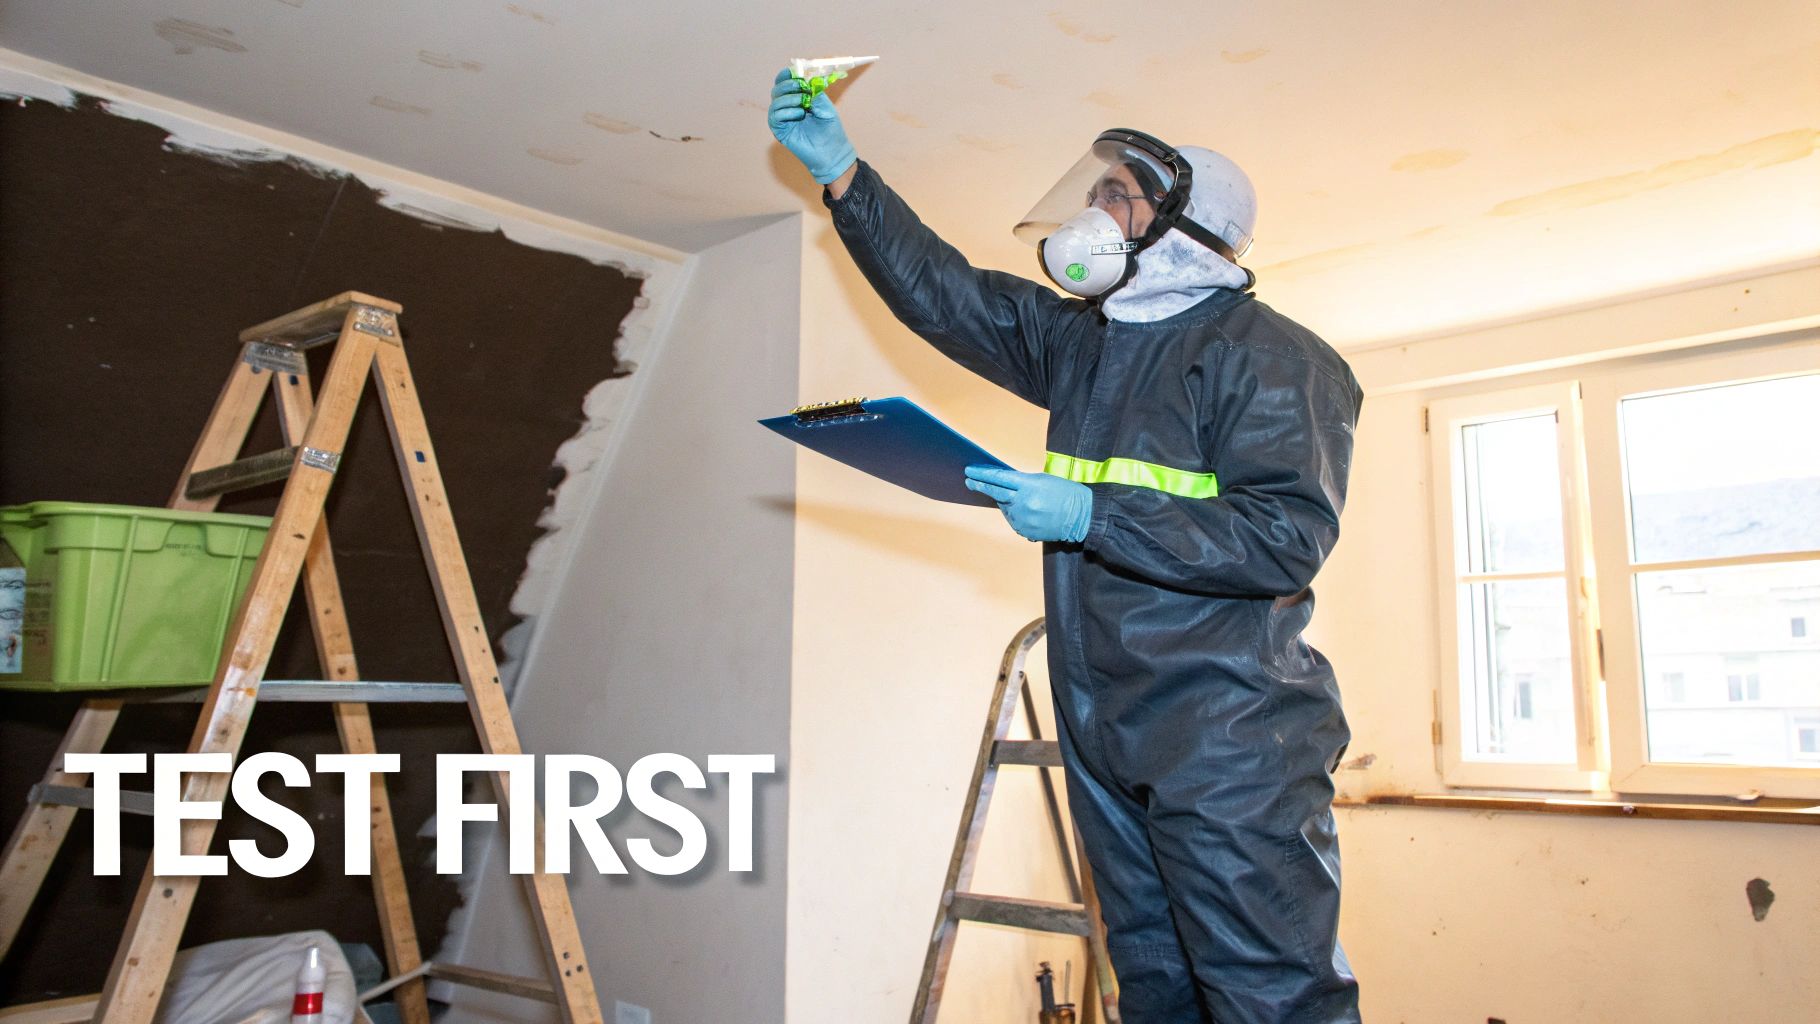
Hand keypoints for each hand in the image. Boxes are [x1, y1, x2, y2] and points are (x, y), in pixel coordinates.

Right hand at [767, 68, 857, 184]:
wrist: (832, 152)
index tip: (794, 71)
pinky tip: (800, 114)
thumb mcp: (825, 105)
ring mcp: (783, 119)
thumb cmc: (830, 130)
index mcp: (797, 98)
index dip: (787, 75)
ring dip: (789, 98)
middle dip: (788, 84)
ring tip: (804, 103)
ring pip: (775, 101)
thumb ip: (814, 91)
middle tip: (802, 86)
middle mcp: (787, 107)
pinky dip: (787, 111)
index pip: (785, 82)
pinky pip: (775, 116)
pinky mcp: (779, 131)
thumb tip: (805, 78)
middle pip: (777, 89)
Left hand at [964, 466, 1092, 543]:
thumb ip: (1021, 482)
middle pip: (996, 493)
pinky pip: (1013, 520)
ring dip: (1005, 502)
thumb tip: (1001, 484)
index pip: (999, 478)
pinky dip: (1015, 514)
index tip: (970, 471)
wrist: (1082, 515)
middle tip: (969, 481)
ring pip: (1004, 508)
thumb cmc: (1065, 493)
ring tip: (1023, 499)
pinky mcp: (1025, 531)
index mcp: (1029, 485)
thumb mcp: (1042, 480)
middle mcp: (1023, 502)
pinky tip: (1027, 511)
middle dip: (981, 486)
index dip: (982, 474)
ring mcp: (1023, 518)